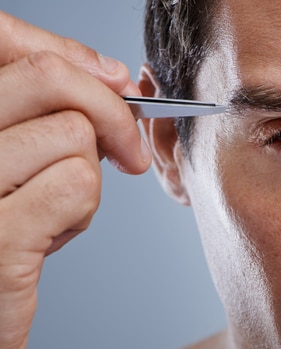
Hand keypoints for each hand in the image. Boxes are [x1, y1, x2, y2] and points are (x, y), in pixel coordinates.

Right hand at [0, 11, 151, 348]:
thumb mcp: (9, 166)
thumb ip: (41, 113)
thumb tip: (110, 74)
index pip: (2, 39)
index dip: (68, 54)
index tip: (114, 82)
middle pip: (48, 79)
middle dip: (108, 111)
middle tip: (127, 153)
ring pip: (73, 135)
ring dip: (89, 174)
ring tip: (58, 210)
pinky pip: (78, 184)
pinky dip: (84, 210)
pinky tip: (55, 235)